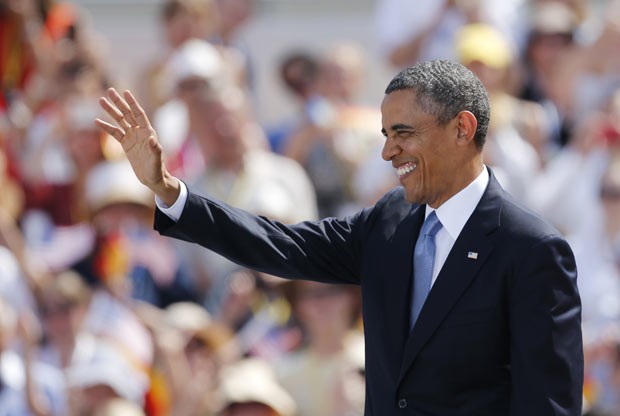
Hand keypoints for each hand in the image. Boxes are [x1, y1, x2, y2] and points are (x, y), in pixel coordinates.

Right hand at [95, 88, 179, 205]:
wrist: (153, 179)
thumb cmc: (157, 169)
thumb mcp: (156, 160)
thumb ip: (155, 149)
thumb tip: (152, 138)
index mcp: (148, 132)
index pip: (139, 114)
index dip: (132, 103)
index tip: (126, 92)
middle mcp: (140, 132)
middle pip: (128, 113)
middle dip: (119, 102)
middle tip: (109, 90)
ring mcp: (132, 137)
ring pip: (120, 121)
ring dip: (111, 111)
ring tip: (101, 100)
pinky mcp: (126, 145)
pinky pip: (114, 133)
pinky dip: (106, 127)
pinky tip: (96, 121)